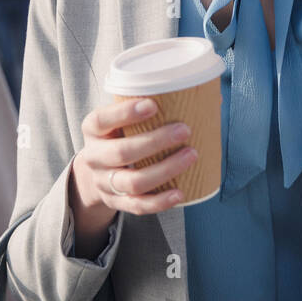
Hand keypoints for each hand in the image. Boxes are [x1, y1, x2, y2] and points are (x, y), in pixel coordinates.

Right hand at [68, 100, 197, 256]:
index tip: (153, 104)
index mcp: (93, 130)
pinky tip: (180, 192)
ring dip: (164, 170)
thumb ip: (153, 107)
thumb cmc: (121, 135)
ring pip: (132, 182)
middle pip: (121, 153)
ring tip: (191, 155)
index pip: (102, 120)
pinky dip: (160, 201)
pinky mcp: (116, 203)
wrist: (97, 172)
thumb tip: (208, 94)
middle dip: (155, 142)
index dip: (125, 113)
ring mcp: (104, 183)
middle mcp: (94, 157)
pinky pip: (138, 206)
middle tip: (184, 130)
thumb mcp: (123, 119)